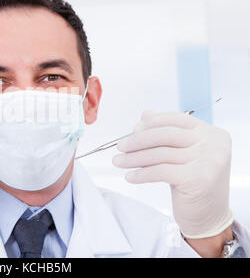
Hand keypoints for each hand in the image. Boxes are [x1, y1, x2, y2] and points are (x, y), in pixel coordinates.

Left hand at [112, 110, 233, 238]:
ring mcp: (208, 161)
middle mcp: (213, 144)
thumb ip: (168, 133)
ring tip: (118, 162)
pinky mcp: (197, 178)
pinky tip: (130, 177)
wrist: (208, 217)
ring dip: (134, 158)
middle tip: (120, 146)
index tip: (133, 129)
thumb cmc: (192, 183)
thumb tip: (145, 115)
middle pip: (166, 135)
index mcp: (211, 133)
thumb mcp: (182, 154)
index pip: (176, 119)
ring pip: (160, 154)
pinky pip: (160, 171)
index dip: (152, 123)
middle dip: (138, 140)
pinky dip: (141, 174)